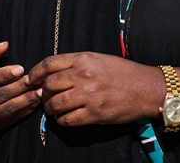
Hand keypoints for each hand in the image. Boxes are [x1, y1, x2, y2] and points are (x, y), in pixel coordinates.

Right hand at [0, 42, 40, 130]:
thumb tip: (5, 45)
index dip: (4, 75)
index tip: (20, 68)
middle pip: (0, 95)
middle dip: (19, 87)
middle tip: (35, 79)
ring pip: (8, 108)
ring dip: (26, 100)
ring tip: (40, 91)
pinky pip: (12, 118)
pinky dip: (26, 111)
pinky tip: (36, 102)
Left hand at [27, 52, 161, 127]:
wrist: (148, 89)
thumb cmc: (124, 73)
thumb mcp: (98, 59)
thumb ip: (75, 63)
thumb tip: (52, 73)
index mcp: (83, 59)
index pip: (49, 64)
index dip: (35, 73)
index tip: (30, 80)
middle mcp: (83, 76)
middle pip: (49, 85)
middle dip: (43, 93)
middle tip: (45, 98)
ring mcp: (89, 95)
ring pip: (55, 104)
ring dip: (51, 109)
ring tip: (53, 110)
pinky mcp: (95, 113)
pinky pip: (68, 120)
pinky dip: (62, 120)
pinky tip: (65, 118)